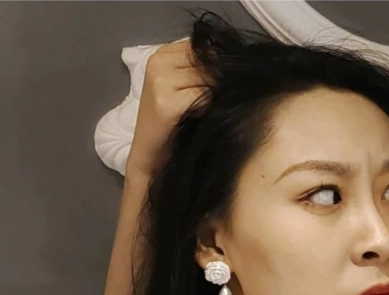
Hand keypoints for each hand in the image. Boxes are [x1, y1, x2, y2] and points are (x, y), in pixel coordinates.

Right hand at [125, 39, 209, 179]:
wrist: (151, 155)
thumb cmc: (173, 122)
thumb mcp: (185, 87)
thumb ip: (202, 69)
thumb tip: (236, 62)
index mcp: (162, 54)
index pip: (203, 46)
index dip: (217, 64)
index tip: (216, 85)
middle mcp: (158, 62)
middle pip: (207, 59)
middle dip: (218, 79)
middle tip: (211, 100)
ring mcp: (160, 80)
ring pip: (208, 76)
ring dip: (213, 94)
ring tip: (201, 109)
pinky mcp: (166, 102)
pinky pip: (204, 95)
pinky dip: (206, 107)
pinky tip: (197, 116)